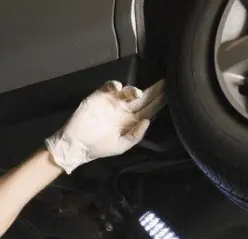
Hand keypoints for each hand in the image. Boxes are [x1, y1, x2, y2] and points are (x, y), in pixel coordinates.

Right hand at [45, 80, 165, 172]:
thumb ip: (135, 135)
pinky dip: (114, 85)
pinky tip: (118, 88)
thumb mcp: (121, 146)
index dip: (159, 103)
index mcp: (132, 121)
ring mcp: (113, 102)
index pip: (149, 110)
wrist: (76, 144)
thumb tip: (147, 121)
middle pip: (143, 98)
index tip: (171, 94)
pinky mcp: (100, 96)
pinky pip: (110, 87)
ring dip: (134, 90)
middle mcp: (125, 110)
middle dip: (154, 91)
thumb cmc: (99, 147)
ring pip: (128, 91)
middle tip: (166, 82)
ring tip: (137, 94)